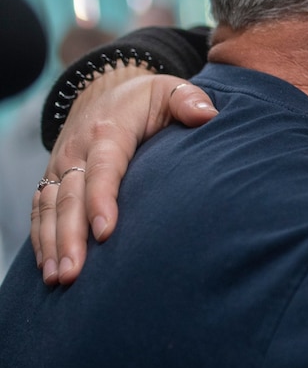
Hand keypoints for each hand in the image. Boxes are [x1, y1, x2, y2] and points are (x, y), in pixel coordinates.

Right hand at [32, 65, 216, 285]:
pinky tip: (47, 267)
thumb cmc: (148, 99)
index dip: (102, 199)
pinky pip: (40, 209)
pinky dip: (41, 238)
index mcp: (108, 130)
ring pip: (49, 207)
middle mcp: (77, 150)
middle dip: (70, 237)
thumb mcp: (171, 90)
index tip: (106, 233)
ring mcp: (61, 165)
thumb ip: (189, 100)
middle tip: (74, 274)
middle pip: (70, 196)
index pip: (103, 168)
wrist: (109, 89)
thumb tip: (208, 115)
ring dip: (52, 244)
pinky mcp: (54, 177)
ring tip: (58, 279)